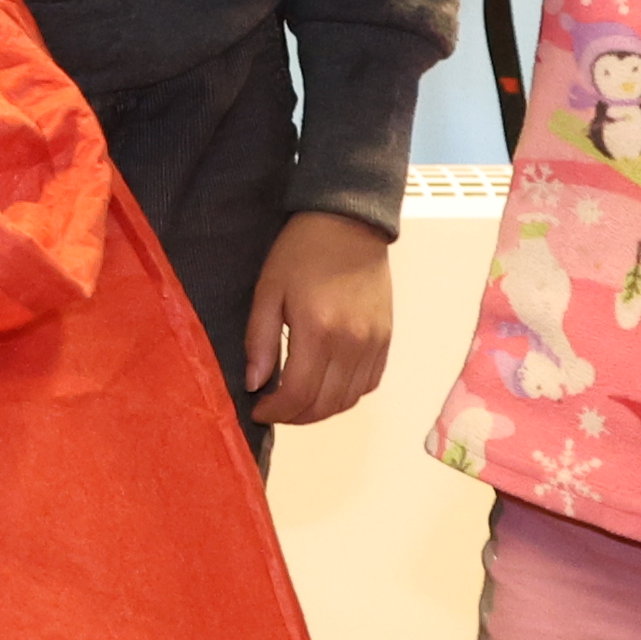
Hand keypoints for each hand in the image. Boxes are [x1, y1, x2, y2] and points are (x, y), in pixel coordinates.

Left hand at [244, 210, 401, 427]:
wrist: (348, 224)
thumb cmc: (302, 252)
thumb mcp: (268, 291)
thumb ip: (260, 341)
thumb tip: (254, 383)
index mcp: (319, 331)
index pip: (298, 395)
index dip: (275, 412)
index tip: (257, 409)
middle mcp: (352, 344)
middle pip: (325, 405)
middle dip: (294, 416)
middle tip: (273, 408)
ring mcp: (374, 344)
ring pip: (348, 401)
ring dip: (320, 410)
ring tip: (296, 399)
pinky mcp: (386, 340)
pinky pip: (368, 384)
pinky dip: (345, 395)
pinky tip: (325, 384)